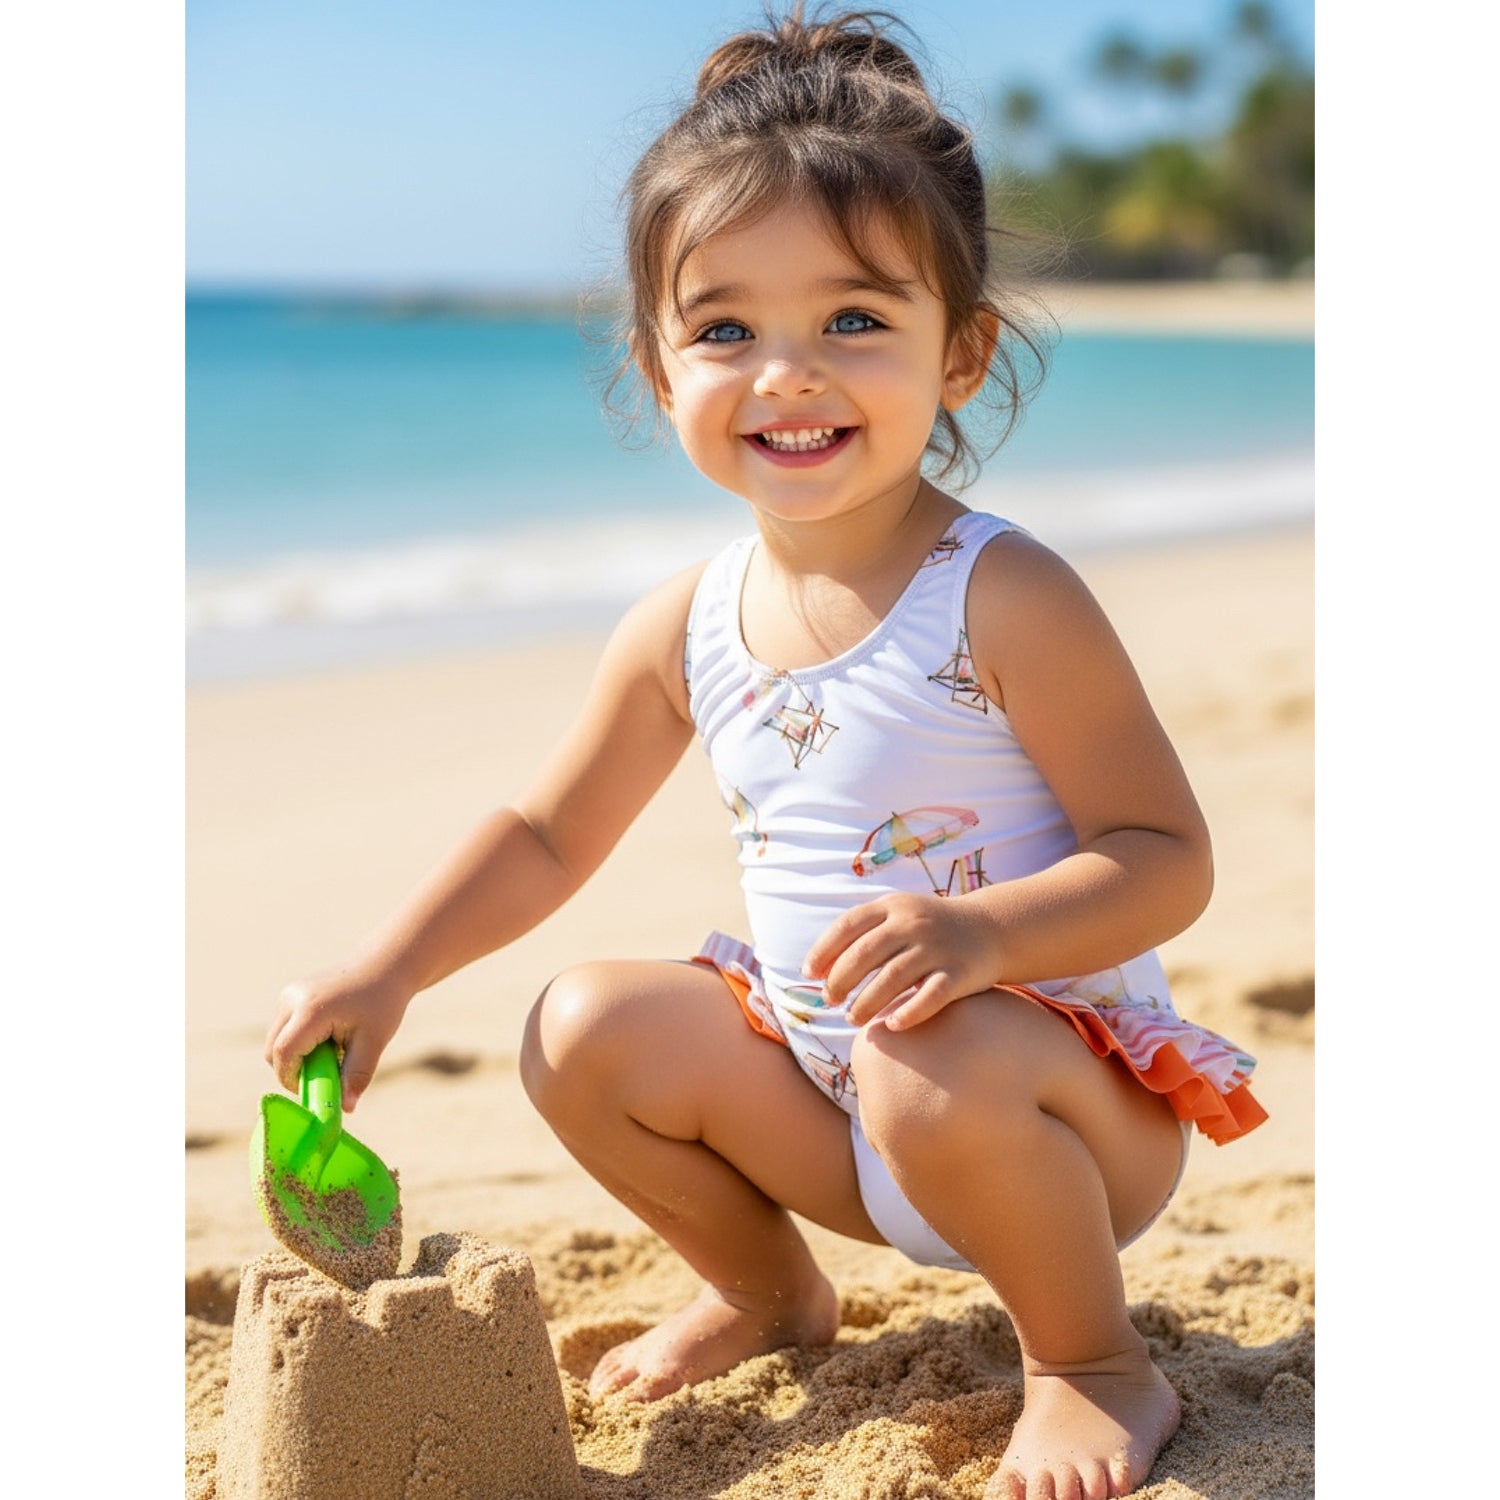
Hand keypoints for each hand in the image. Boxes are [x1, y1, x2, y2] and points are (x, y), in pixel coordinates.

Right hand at [264, 959, 412, 1110]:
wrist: (384, 967)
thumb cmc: (382, 1003)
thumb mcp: (374, 1041)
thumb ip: (357, 1076)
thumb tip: (346, 1110)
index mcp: (311, 1009)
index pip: (283, 1054)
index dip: (292, 1079)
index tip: (313, 1090)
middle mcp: (292, 999)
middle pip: (273, 1050)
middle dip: (293, 1070)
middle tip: (326, 1074)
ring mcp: (288, 995)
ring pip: (276, 1041)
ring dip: (296, 1056)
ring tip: (332, 1051)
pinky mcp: (289, 995)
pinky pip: (284, 1030)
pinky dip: (298, 1042)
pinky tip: (328, 1037)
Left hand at [802, 892, 1002, 1029]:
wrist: (990, 929)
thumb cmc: (930, 929)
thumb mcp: (897, 916)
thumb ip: (861, 935)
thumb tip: (816, 970)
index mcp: (893, 906)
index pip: (848, 925)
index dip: (824, 950)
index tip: (809, 975)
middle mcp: (914, 923)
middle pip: (866, 953)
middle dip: (841, 980)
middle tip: (828, 1002)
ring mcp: (938, 947)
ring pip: (894, 977)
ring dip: (867, 1002)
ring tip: (852, 1018)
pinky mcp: (960, 973)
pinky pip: (931, 996)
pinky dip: (910, 1012)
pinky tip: (892, 1025)